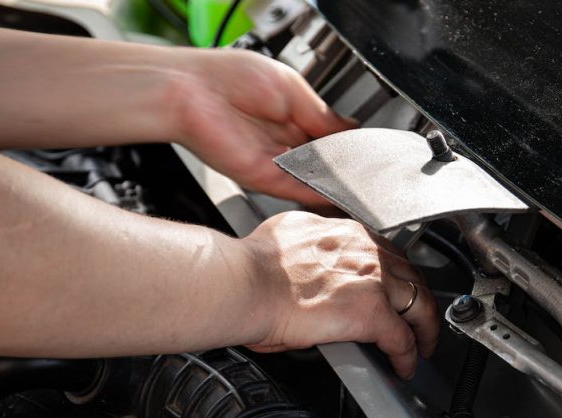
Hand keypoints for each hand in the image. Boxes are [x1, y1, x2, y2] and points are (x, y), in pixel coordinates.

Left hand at [175, 49, 356, 205]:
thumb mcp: (292, 88)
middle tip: (370, 167)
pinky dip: (323, 194)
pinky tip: (345, 192)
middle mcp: (282, 141)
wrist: (191, 92)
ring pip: (314, 179)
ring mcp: (274, 162)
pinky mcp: (265, 179)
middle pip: (322, 160)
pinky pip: (300, 190)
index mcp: (290, 115)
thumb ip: (323, 115)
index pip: (327, 137)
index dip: (348, 143)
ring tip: (365, 181)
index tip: (369, 149)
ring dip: (337, 181)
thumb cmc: (229, 78)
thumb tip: (351, 127)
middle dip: (344, 165)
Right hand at [243, 212, 438, 378]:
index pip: (387, 252)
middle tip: (420, 318)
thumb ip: (311, 245)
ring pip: (419, 304)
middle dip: (419, 298)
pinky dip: (407, 356)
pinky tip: (404, 366)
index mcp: (346, 233)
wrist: (245, 284)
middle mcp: (365, 250)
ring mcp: (373, 280)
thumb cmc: (253, 268)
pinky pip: (402, 339)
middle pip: (411, 275)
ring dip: (424, 327)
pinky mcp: (372, 312)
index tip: (396, 287)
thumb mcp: (290, 239)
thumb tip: (307, 256)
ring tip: (421, 345)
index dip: (396, 274)